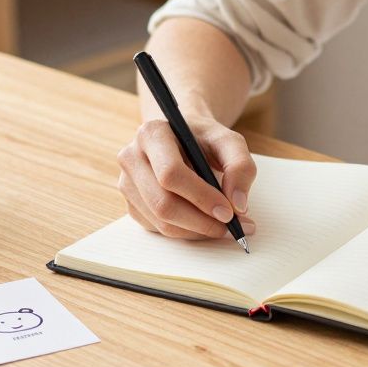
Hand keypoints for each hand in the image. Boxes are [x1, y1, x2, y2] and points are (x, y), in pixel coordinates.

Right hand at [116, 114, 256, 239]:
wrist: (184, 139)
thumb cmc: (205, 139)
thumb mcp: (229, 141)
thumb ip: (240, 167)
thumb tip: (238, 205)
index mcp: (152, 134)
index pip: (171, 173)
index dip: (201, 197)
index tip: (228, 212)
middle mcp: (132, 157)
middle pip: (162, 203)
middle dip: (201, 221)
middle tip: (231, 227)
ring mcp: (127, 183)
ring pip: (160, 221)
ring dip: (196, 231)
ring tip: (224, 227)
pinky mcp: (131, 204)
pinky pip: (158, 229)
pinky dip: (186, 232)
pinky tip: (204, 223)